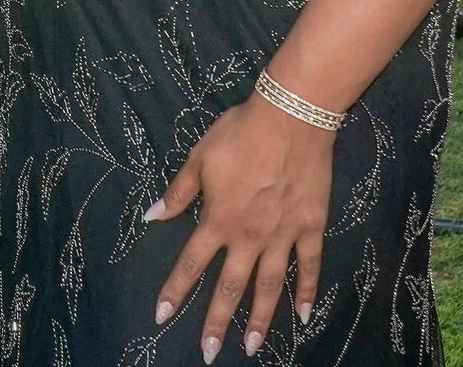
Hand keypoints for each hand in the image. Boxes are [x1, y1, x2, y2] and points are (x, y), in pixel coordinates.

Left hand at [151, 94, 332, 360]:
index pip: (191, 263)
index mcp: (218, 220)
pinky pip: (309, 266)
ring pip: (269, 287)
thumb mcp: (199, 158)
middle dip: (217, 321)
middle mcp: (249, 237)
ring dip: (260, 319)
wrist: (291, 119)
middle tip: (210, 353)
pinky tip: (305, 315)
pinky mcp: (311, 228)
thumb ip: (178, 193)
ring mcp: (282, 236)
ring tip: (253, 347)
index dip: (175, 290)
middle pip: (230, 287)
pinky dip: (307, 291)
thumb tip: (152, 217)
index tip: (162, 316)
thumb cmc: (239, 134)